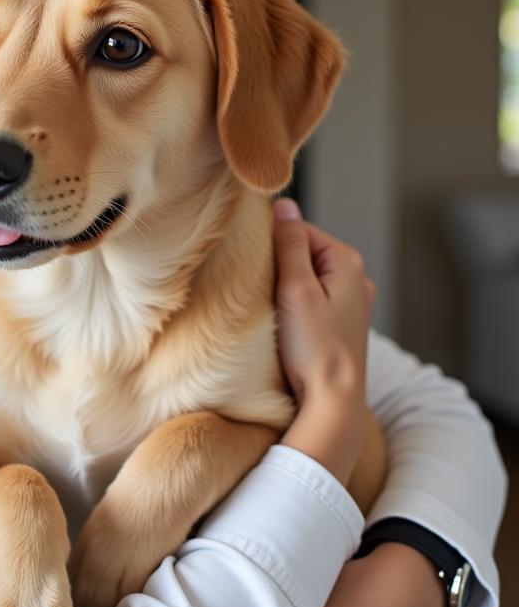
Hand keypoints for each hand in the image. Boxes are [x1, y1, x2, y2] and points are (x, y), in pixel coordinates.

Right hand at [272, 198, 373, 482]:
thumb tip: (284, 204)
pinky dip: (292, 302)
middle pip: (302, 251)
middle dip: (276, 264)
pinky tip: (281, 319)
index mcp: (347, 261)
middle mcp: (355, 277)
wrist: (332, 402)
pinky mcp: (340, 322)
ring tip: (266, 304)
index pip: (298, 229)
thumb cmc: (314, 347)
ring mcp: (350, 301)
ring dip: (282, 284)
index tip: (251, 262)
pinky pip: (310, 297)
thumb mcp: (296, 289)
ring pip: (304, 276)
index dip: (270, 242)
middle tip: (256, 286)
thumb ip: (289, 244)